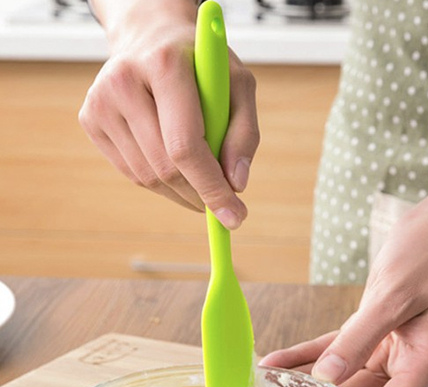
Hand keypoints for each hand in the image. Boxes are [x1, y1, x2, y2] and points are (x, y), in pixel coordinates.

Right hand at [79, 0, 258, 228]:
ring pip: (148, 178)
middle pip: (165, 168)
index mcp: (165, 66)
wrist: (151, 37)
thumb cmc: (201, 65)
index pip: (185, 146)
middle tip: (224, 206)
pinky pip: (133, 174)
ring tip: (203, 182)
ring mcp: (100, 102)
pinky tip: (176, 167)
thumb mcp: (238, 85)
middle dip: (201, 196)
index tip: (234, 217)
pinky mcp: (90, 120)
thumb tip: (236, 184)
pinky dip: (162, 183)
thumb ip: (244, 133)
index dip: (211, 188)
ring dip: (183, 193)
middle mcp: (124, 82)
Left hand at [260, 200, 427, 386]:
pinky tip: (281, 360)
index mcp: (426, 363)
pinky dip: (312, 355)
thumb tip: (328, 378)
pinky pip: (340, 349)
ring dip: (312, 385)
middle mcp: (410, 362)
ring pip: (347, 377)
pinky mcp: (377, 329)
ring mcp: (393, 347)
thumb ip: (358, 338)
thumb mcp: (393, 297)